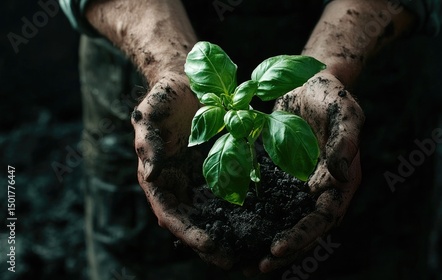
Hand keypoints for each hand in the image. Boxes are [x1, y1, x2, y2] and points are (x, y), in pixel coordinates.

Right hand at [131, 72, 233, 268]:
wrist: (186, 82)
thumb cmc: (163, 98)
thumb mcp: (148, 116)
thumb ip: (148, 144)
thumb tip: (150, 174)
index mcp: (158, 180)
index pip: (171, 215)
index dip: (189, 232)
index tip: (210, 244)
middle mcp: (179, 186)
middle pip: (194, 223)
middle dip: (212, 244)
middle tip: (237, 260)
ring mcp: (199, 180)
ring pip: (213, 215)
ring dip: (230, 234)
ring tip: (252, 250)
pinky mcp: (219, 168)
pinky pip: (231, 192)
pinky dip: (243, 209)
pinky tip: (263, 219)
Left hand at [258, 72, 364, 271]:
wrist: (310, 81)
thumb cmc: (331, 94)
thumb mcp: (345, 112)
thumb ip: (345, 142)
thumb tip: (340, 175)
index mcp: (340, 181)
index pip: (323, 218)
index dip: (302, 236)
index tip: (276, 249)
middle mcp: (320, 189)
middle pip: (302, 229)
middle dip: (281, 251)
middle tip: (253, 268)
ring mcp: (299, 184)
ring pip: (283, 221)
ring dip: (264, 241)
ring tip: (240, 261)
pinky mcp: (280, 175)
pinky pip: (267, 200)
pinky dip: (254, 217)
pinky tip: (233, 227)